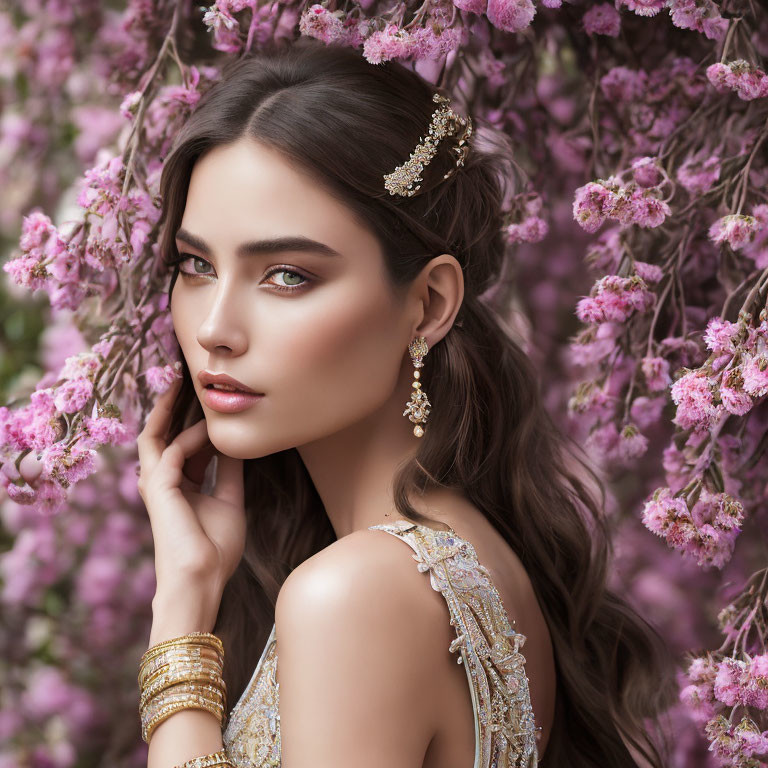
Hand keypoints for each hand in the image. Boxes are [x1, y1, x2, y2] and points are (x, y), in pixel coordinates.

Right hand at [137, 376, 245, 605]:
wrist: (202, 579)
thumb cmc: (215, 548)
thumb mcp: (230, 501)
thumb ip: (230, 471)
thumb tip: (236, 444)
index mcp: (179, 486)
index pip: (181, 443)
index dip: (193, 419)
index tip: (207, 397)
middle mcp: (163, 482)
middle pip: (161, 433)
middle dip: (169, 405)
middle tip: (180, 374)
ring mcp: (157, 485)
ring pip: (155, 436)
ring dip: (169, 409)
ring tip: (182, 382)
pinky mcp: (159, 489)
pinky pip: (172, 452)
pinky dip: (190, 439)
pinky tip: (209, 430)